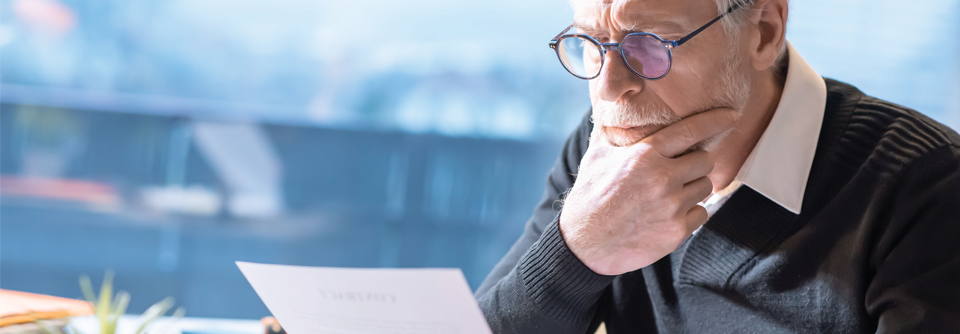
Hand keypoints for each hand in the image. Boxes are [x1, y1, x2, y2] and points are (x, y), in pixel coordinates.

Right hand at [558, 108, 738, 275]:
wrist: (585, 242)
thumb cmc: (591, 196)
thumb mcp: (597, 155)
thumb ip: (613, 128)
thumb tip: (613, 101)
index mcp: (645, 155)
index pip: (691, 130)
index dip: (716, 120)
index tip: (732, 115)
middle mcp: (662, 178)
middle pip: (705, 161)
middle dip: (695, 163)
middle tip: (677, 170)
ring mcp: (672, 206)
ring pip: (705, 187)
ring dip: (692, 188)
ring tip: (668, 194)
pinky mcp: (676, 231)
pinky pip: (702, 213)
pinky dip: (690, 213)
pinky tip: (668, 214)